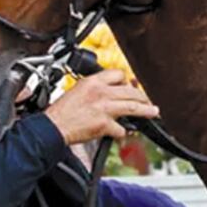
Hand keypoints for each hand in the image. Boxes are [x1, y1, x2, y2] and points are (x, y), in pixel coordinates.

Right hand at [43, 69, 158, 145]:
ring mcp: (104, 108)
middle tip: (148, 101)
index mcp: (93, 82)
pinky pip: (120, 128)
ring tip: (154, 112)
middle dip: (142, 97)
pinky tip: (122, 133)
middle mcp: (101, 92)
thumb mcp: (78, 90)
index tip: (130, 86)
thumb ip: (96, 88)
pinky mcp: (104, 124)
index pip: (118, 74)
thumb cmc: (61, 111)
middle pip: (131, 91)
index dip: (126, 81)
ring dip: (146, 111)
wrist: (53, 127)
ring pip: (133, 107)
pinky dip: (122, 132)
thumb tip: (112, 91)